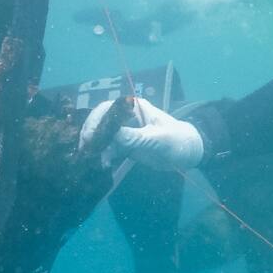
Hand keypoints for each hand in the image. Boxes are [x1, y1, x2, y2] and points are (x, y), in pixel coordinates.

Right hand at [78, 96, 203, 170]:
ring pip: (103, 136)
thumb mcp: (158, 139)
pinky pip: (109, 148)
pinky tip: (104, 164)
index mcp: (135, 108)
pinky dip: (104, 155)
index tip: (91, 135)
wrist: (186, 153)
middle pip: (101, 121)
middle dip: (92, 133)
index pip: (109, 108)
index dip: (97, 120)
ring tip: (97, 161)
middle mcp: (126, 117)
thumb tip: (114, 136)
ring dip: (97, 147)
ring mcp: (125, 132)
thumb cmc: (177, 140)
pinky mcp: (125, 145)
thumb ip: (136, 137)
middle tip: (86, 148)